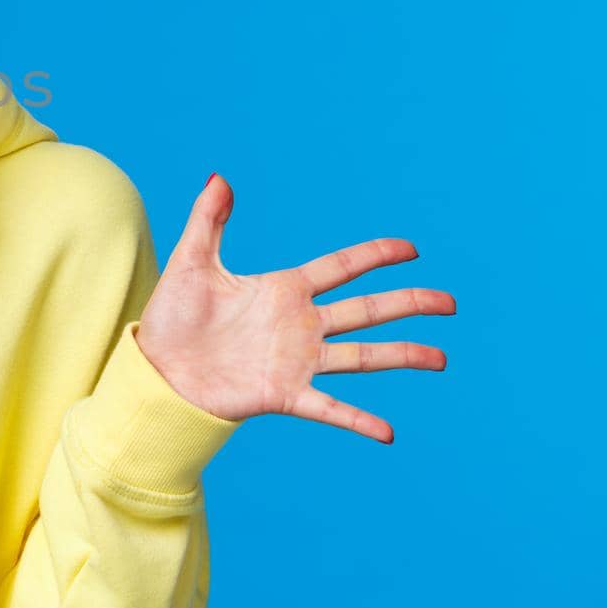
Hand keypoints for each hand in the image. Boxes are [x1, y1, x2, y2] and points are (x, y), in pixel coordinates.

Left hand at [133, 173, 455, 442]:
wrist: (156, 369)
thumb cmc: (172, 317)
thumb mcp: (192, 261)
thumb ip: (208, 219)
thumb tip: (219, 176)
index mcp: (284, 290)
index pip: (341, 267)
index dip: (375, 256)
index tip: (412, 249)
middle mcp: (299, 325)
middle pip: (366, 310)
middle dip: (408, 303)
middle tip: (450, 302)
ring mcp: (296, 361)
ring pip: (361, 355)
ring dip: (402, 355)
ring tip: (442, 359)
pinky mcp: (284, 395)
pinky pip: (329, 407)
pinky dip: (356, 419)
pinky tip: (387, 431)